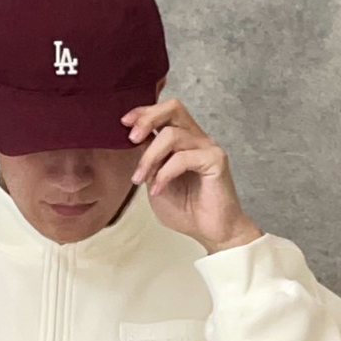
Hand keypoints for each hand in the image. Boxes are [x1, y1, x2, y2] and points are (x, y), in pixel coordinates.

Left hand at [122, 98, 261, 251]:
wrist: (211, 232)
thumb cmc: (187, 210)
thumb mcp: (156, 181)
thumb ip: (148, 160)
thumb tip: (134, 140)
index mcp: (184, 140)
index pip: (165, 112)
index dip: (143, 112)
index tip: (124, 123)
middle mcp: (197, 139)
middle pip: (173, 108)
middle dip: (148, 119)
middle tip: (132, 138)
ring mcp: (207, 147)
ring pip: (172, 135)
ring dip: (150, 157)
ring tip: (141, 179)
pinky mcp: (216, 160)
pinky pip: (183, 158)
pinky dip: (165, 173)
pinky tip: (158, 189)